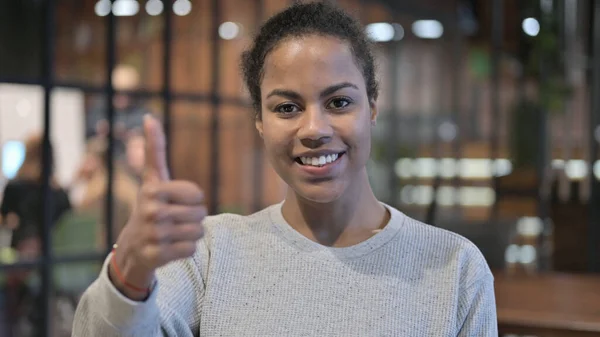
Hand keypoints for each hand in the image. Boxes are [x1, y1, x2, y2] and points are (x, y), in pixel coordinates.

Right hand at [109, 115, 205, 299]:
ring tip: (173, 233)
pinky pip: (191, 250)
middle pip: (200, 214)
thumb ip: (154, 149)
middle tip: (175, 220)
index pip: (197, 195)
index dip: (193, 199)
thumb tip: (150, 117)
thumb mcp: (152, 178)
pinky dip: (186, 250)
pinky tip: (170, 247)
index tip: (176, 201)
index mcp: (152, 191)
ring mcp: (152, 235)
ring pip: (198, 233)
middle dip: (193, 218)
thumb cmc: (150, 205)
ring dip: (191, 234)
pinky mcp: (156, 256)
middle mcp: (150, 212)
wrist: (133, 245)